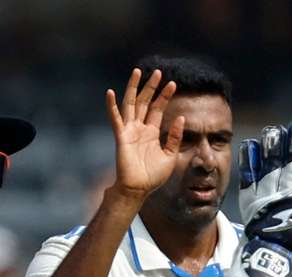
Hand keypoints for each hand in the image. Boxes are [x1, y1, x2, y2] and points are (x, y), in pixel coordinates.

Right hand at [105, 68, 184, 200]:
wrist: (139, 189)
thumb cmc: (153, 176)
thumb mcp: (170, 155)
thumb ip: (175, 137)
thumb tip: (181, 118)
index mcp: (151, 132)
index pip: (158, 109)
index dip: (165, 96)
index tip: (173, 84)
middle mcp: (139, 128)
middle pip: (145, 102)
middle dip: (151, 87)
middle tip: (158, 72)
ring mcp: (129, 131)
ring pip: (130, 104)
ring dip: (133, 88)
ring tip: (138, 72)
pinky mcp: (121, 136)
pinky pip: (115, 119)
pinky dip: (111, 106)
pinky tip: (110, 92)